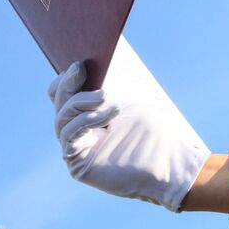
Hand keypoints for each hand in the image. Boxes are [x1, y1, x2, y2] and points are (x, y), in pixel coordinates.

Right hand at [48, 35, 210, 211]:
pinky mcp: (77, 164)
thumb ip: (103, 93)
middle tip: (81, 68)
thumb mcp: (128, 105)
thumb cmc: (155, 135)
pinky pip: (70, 135)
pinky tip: (110, 113)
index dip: (66, 79)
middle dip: (69, 84)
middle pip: (59, 103)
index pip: (62, 95)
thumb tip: (81, 68)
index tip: (80, 63)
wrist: (169, 165)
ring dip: (83, 101)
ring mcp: (76, 149)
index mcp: (89, 116)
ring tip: (107, 97)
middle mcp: (79, 132)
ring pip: (62, 117)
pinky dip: (87, 120)